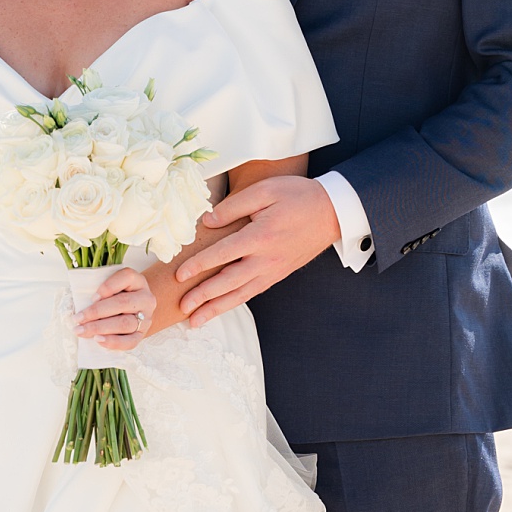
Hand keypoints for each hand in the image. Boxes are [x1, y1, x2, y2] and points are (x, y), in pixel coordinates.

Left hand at [73, 265, 155, 351]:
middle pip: (122, 303)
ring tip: (82, 331)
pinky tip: (98, 340)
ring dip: (100, 328)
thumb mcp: (113, 286)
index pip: (126, 277)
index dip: (108, 287)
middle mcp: (145, 298)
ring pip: (125, 323)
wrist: (135, 309)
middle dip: (97, 312)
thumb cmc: (118, 295)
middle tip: (78, 318)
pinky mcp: (142, 334)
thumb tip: (78, 301)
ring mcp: (146, 318)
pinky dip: (113, 342)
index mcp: (137, 281)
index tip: (92, 297)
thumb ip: (100, 289)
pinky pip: (130, 341)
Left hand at [174, 176, 339, 324]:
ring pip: (240, 294)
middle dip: (203, 297)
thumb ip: (234, 205)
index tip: (179, 275)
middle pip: (228, 283)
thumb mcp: (266, 190)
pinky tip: (220, 309)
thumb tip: (208, 221)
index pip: (222, 254)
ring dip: (216, 309)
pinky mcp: (278, 275)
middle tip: (181, 307)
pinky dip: (234, 303)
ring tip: (195, 321)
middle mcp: (265, 259)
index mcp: (260, 237)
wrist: (333, 212)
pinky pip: (252, 292)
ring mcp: (273, 270)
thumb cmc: (298, 196)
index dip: (198, 265)